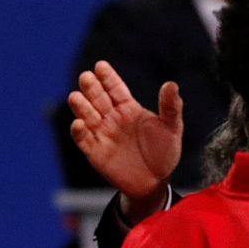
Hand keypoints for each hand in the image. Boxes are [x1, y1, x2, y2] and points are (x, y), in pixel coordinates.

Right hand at [69, 60, 182, 221]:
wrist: (155, 181)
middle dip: (91, 87)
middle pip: (97, 97)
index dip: (107, 77)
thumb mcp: (171, 128)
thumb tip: (172, 84)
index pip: (114, 88)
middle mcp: (111, 117)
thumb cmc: (164, 152)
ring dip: (80, 106)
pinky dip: (79, 131)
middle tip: (86, 77)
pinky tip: (79, 124)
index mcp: (128, 108)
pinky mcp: (95, 151)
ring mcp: (101, 133)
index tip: (100, 65)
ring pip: (85, 114)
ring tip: (76, 97)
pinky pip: (83, 139)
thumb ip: (171, 107)